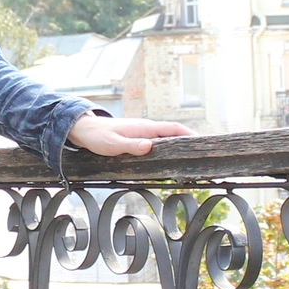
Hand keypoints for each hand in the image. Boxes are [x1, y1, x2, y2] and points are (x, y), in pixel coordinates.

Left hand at [68, 113, 193, 157]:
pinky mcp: (138, 139)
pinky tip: (168, 160)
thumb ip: (131, 146)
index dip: (190, 134)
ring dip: (178, 147)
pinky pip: (158, 143)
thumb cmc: (98, 137)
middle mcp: (147, 129)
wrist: (84, 130)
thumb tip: (149, 146)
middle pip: (174, 134)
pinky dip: (167, 149)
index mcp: (145, 128)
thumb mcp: (113, 144)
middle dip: (189, 142)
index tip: (204, 142)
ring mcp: (143, 134)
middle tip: (202, 156)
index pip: (174, 128)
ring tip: (190, 160)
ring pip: (166, 139)